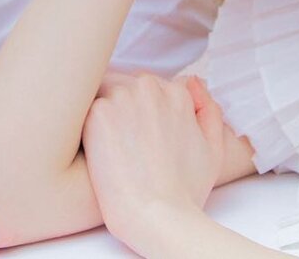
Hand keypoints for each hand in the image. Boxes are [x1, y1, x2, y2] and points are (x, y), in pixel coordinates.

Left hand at [82, 74, 225, 255]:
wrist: (157, 217)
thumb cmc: (184, 192)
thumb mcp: (212, 150)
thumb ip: (208, 110)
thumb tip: (192, 81)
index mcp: (176, 93)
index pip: (151, 88)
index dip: (144, 114)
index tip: (143, 137)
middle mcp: (150, 88)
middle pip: (126, 85)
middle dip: (125, 109)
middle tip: (127, 144)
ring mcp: (122, 97)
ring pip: (105, 94)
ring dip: (106, 114)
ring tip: (113, 148)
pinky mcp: (98, 113)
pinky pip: (87, 110)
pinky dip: (90, 128)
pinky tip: (99, 151)